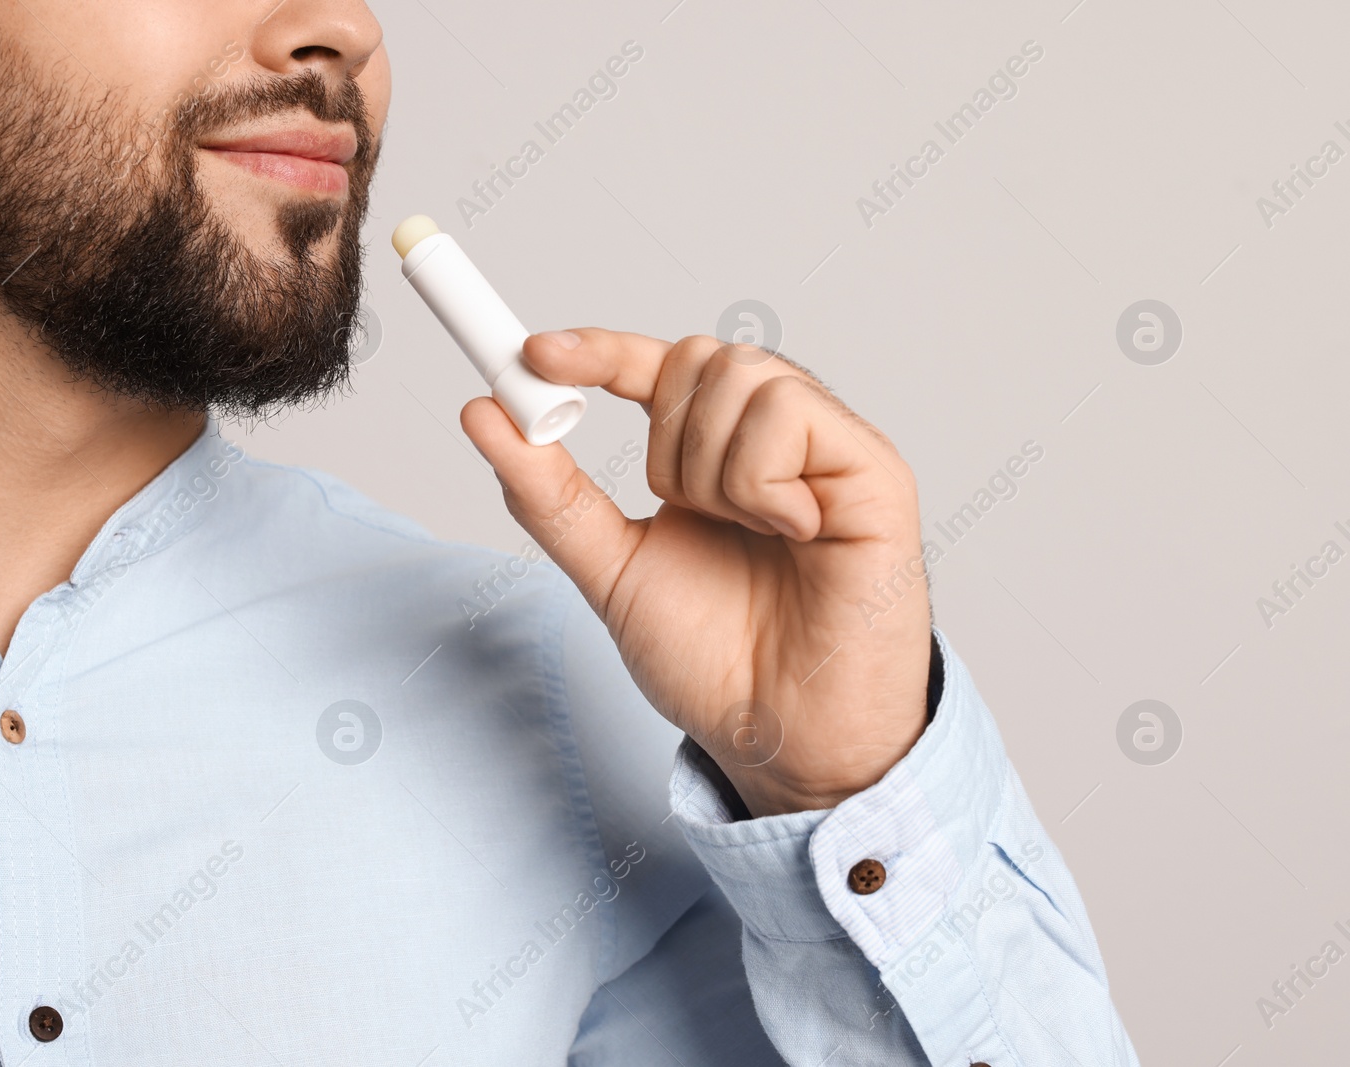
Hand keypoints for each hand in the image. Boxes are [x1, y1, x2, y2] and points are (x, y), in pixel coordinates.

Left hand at [460, 331, 932, 817]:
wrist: (781, 737)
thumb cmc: (717, 662)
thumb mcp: (612, 570)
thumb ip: (551, 495)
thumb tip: (484, 415)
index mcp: (714, 455)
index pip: (655, 368)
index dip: (598, 351)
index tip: (537, 355)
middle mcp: (772, 439)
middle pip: (697, 357)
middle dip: (665, 440)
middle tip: (690, 515)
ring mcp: (826, 448)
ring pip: (741, 375)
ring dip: (713, 470)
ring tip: (750, 534)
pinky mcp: (873, 469)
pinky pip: (792, 413)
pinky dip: (763, 480)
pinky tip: (794, 532)